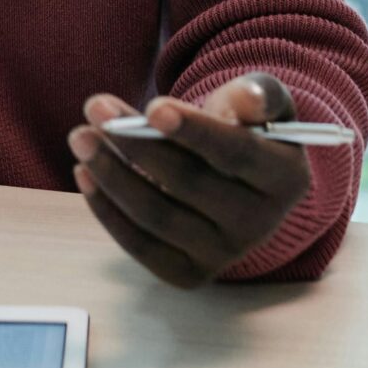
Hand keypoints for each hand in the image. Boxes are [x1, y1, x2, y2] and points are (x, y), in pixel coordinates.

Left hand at [66, 74, 311, 287]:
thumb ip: (258, 94)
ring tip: (81, 137)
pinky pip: (141, 246)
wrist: (241, 183)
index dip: (193, 130)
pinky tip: (85, 175)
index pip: (236, 152)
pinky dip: (108, 211)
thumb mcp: (262, 103)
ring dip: (111, 175)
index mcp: (286, 178)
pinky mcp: (189, 273)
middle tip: (95, 108)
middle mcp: (260, 225)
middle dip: (136, 143)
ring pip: (158, 216)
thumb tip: (247, 100)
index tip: (152, 106)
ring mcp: (224, 255)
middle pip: (189, 184)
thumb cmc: (247, 130)